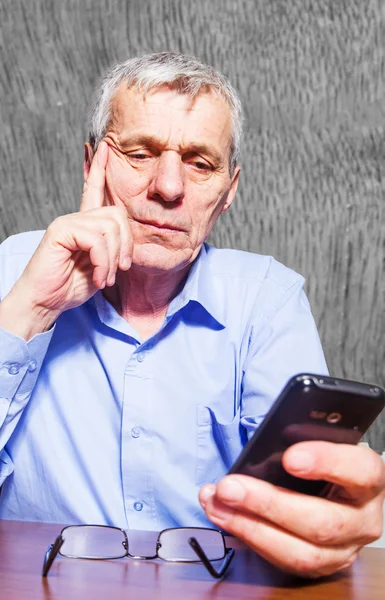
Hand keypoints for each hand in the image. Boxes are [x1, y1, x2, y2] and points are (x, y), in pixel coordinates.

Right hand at [0, 141, 132, 338]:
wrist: (45, 302)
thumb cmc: (70, 287)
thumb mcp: (101, 267)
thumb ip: (112, 248)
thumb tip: (127, 237)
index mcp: (84, 225)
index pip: (93, 190)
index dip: (99, 168)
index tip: (104, 145)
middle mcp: (76, 219)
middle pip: (117, 214)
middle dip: (126, 245)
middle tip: (121, 269)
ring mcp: (67, 223)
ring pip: (110, 228)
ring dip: (114, 259)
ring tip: (105, 278)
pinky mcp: (61, 231)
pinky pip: (97, 239)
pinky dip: (103, 262)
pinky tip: (98, 277)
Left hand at [199, 442, 384, 577]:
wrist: (336, 486)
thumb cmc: (322, 457)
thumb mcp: (319, 441)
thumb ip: (300, 441)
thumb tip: (263, 445)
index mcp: (369, 477)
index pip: (360, 471)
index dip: (325, 463)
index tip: (289, 457)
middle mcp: (364, 518)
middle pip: (321, 522)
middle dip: (267, 504)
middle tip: (229, 487)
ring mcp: (345, 549)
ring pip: (300, 553)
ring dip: (249, 527)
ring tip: (216, 502)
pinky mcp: (321, 565)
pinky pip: (283, 561)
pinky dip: (247, 537)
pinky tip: (223, 515)